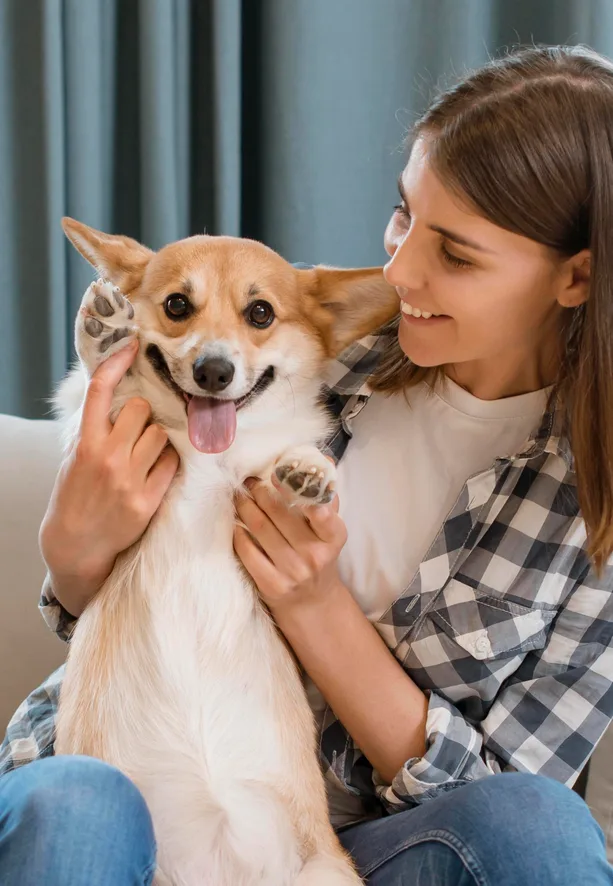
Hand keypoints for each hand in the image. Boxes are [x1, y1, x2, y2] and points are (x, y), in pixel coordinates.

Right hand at [39, 341, 179, 615]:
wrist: (76, 544)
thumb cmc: (75, 496)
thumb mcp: (75, 457)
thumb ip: (95, 430)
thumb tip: (120, 398)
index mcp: (85, 444)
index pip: (100, 392)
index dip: (116, 364)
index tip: (130, 345)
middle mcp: (108, 458)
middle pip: (141, 411)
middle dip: (143, 415)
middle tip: (138, 429)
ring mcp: (129, 479)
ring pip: (160, 435)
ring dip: (158, 438)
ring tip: (146, 453)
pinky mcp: (148, 499)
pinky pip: (171, 464)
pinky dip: (167, 461)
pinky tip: (157, 468)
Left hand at [233, 477, 347, 613]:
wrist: (312, 601)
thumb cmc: (319, 555)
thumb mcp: (329, 530)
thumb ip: (327, 496)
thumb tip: (323, 458)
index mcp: (333, 537)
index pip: (323, 513)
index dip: (302, 492)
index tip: (279, 475)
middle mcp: (314, 555)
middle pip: (280, 514)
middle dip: (261, 492)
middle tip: (251, 480)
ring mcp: (292, 572)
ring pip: (260, 528)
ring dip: (245, 506)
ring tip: (240, 495)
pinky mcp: (271, 584)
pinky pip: (247, 551)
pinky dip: (238, 532)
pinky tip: (236, 523)